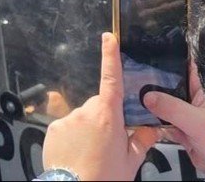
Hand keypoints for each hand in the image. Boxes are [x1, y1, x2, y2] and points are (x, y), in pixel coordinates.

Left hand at [41, 33, 160, 179]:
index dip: (110, 55)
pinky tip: (76, 154)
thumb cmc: (106, 177)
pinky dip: (72, 137)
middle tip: (108, 143)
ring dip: (87, 130)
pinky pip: (66, 127)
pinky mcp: (53, 129)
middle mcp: (86, 112)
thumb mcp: (131, 162)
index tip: (108, 36)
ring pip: (82, 118)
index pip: (111, 78)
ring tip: (90, 154)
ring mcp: (67, 119)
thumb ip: (142, 141)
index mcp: (108, 115)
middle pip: (98, 105)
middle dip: (104, 118)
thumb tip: (152, 129)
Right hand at [142, 62, 204, 177]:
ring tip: (134, 91)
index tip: (152, 48)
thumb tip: (149, 96)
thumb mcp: (195, 121)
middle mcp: (193, 97)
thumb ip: (171, 108)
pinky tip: (140, 114)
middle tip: (137, 72)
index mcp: (203, 87)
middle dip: (155, 79)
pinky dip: (153, 118)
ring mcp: (185, 111)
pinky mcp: (179, 126)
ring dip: (153, 100)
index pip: (186, 63)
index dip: (172, 54)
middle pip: (171, 81)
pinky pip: (162, 118)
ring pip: (165, 100)